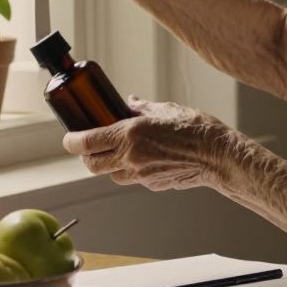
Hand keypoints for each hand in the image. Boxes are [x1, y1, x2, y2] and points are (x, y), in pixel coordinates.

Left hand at [63, 99, 245, 191]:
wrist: (217, 156)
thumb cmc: (196, 130)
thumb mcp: (165, 110)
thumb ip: (142, 108)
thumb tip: (129, 101)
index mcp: (130, 135)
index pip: (86, 142)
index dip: (72, 141)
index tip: (69, 137)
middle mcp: (131, 157)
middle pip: (91, 164)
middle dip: (86, 156)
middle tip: (89, 145)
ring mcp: (140, 175)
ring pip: (111, 173)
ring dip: (109, 163)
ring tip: (119, 150)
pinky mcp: (151, 185)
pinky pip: (132, 178)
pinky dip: (131, 169)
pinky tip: (145, 157)